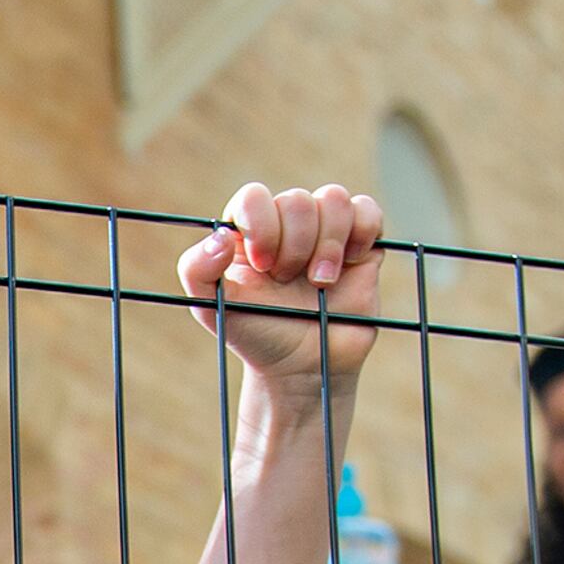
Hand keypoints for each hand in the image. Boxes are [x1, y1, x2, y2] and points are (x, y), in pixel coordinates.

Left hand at [181, 183, 384, 392]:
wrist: (304, 366)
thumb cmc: (257, 334)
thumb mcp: (212, 309)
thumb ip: (196, 269)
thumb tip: (221, 236)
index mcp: (248, 231)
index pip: (254, 197)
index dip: (262, 225)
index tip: (263, 266)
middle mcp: (286, 224)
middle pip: (296, 200)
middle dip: (294, 246)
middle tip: (287, 281)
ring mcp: (325, 230)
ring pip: (333, 199)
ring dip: (326, 244)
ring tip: (319, 283)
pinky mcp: (361, 243)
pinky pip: (367, 210)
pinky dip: (361, 232)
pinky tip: (348, 264)